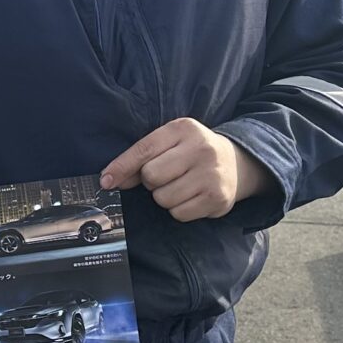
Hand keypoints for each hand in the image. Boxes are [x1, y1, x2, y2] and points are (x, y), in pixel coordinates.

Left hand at [101, 119, 272, 222]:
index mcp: (183, 129)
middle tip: (166, 177)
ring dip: (165, 197)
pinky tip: (191, 197)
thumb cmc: (193, 152)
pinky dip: (179, 210)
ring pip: (163, 198)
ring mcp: (211, 174)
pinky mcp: (217, 198)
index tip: (106, 181)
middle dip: (151, 182)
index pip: (143, 149)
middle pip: (151, 176)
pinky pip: (179, 213)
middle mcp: (200, 149)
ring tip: (181, 186)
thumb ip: (140, 158)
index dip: (121, 167)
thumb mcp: (170, 143)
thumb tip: (110, 179)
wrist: (237, 163)